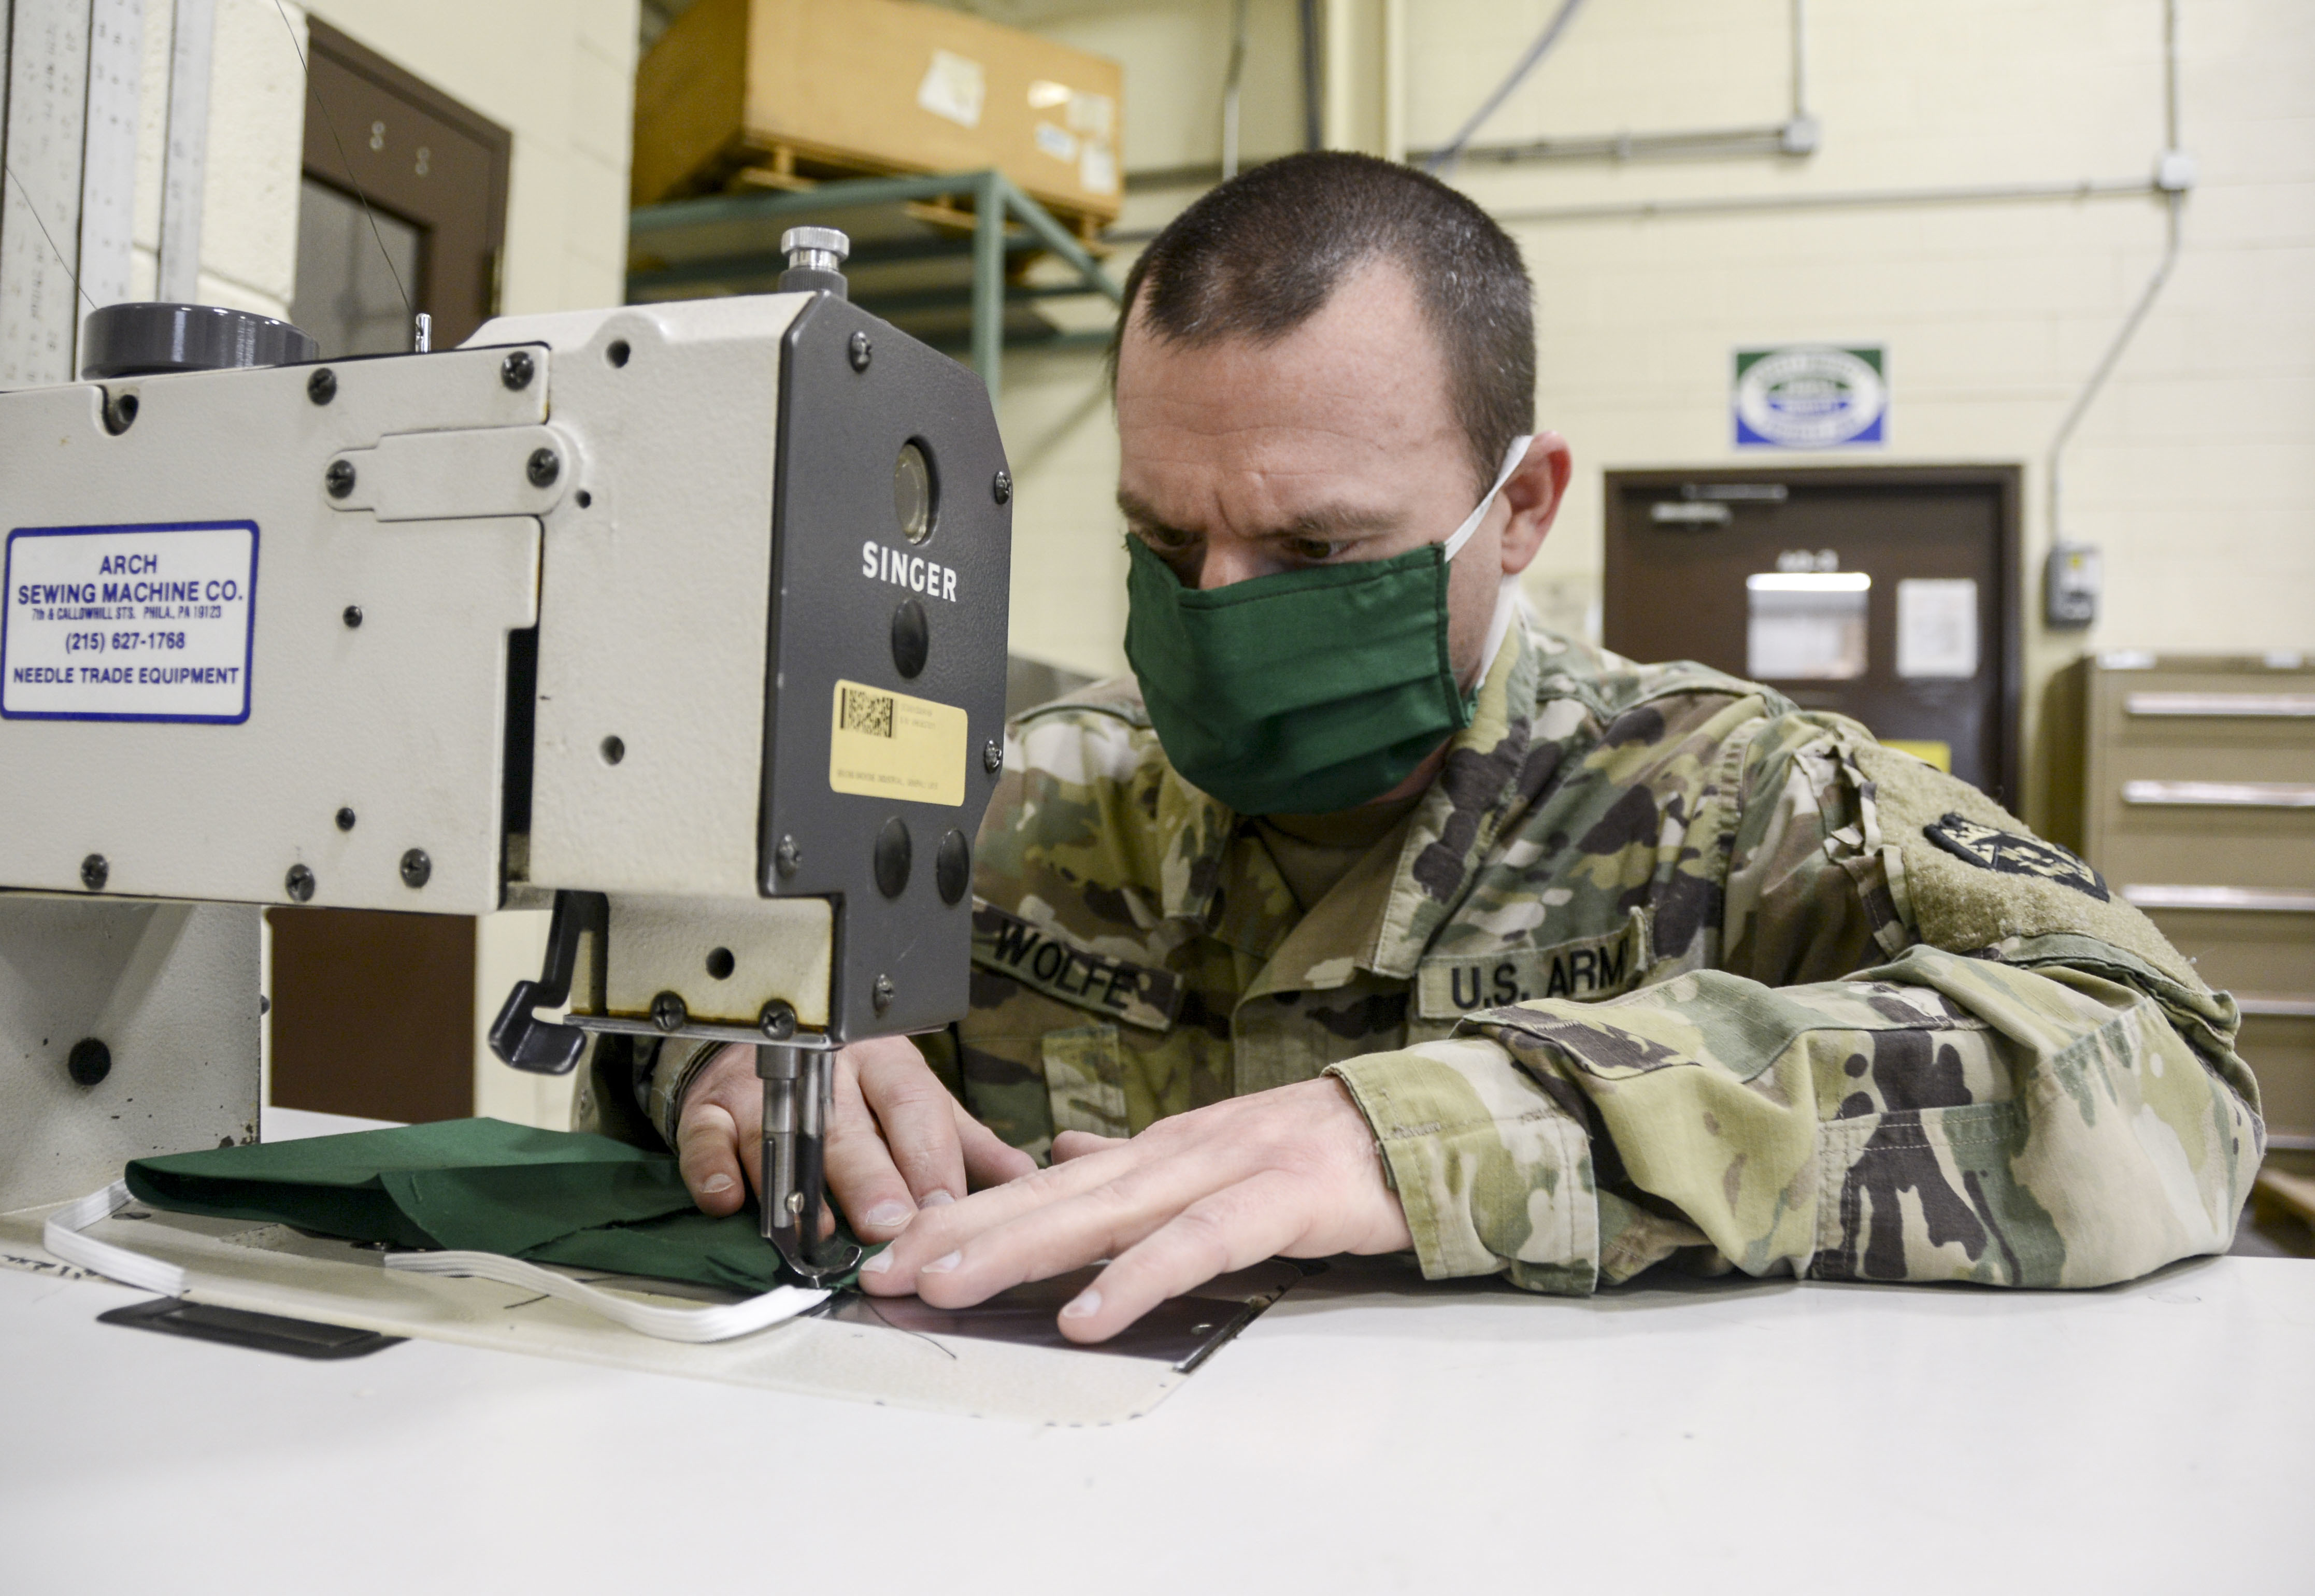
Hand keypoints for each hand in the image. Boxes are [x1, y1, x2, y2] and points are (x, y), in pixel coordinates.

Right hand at [675, 1036, 1036, 1242]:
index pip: (914, 1106)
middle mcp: (825, 1070)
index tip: (945, 1207)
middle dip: (871, 1178)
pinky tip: (730, 1200)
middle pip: (850, 1126)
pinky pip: (707, 1138)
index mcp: (886, 1062)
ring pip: (779, 1134)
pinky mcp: (709, 1108)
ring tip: (819, 1229)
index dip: (929, 1159)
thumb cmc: (851, 1086)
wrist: (761, 1042)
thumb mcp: (913, 1102)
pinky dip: (715, 1170)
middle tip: (890, 1224)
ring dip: (798, 1185)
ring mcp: (762, 1087)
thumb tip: (1025, 1178)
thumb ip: (962, 1142)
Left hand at [858, 1077, 1412, 1342]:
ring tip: (953, 1283)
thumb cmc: (1315, 1152)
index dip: (964, 1213)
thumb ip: (1132, 1166)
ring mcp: (1228, 1169)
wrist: (1419, 1124)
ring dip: (1022, 1247)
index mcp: (1158, 1150)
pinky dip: (1140, 1276)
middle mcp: (1178, 1152)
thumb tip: (1058, 1158)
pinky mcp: (1282, 1199)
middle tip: (888, 1267)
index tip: (893, 1248)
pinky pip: (1198, 1243)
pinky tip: (1089, 1311)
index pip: (1041, 1184)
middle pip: (1054, 1193)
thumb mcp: (1211, 1156)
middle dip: (962, 1229)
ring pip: (1107, 1210)